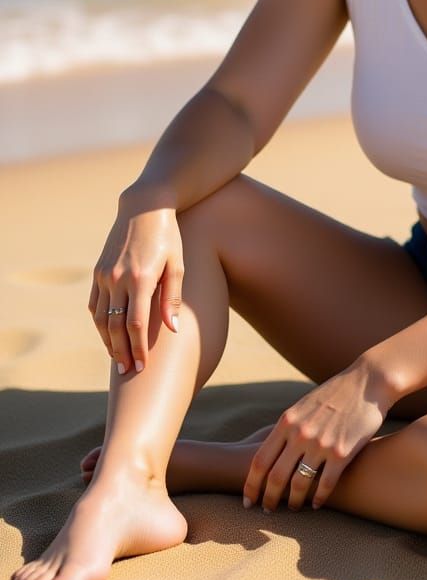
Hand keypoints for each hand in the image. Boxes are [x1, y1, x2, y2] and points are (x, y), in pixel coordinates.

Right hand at [88, 196, 183, 374]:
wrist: (144, 208)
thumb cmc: (168, 237)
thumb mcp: (178, 264)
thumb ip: (172, 298)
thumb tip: (172, 330)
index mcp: (140, 278)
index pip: (135, 324)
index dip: (138, 347)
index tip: (142, 366)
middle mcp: (118, 278)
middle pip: (114, 326)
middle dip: (122, 351)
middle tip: (128, 371)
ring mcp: (104, 275)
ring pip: (100, 318)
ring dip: (108, 342)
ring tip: (118, 359)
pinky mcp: (98, 271)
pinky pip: (94, 304)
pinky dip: (99, 323)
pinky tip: (108, 335)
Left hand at [243, 360, 390, 511]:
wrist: (366, 383)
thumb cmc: (334, 394)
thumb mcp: (303, 406)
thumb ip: (288, 427)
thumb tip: (273, 449)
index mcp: (287, 421)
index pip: (260, 461)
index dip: (251, 485)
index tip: (247, 501)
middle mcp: (300, 434)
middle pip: (275, 477)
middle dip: (268, 499)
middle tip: (268, 511)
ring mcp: (321, 444)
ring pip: (299, 485)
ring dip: (293, 502)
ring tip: (293, 508)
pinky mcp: (342, 453)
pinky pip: (325, 484)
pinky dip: (318, 499)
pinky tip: (316, 504)